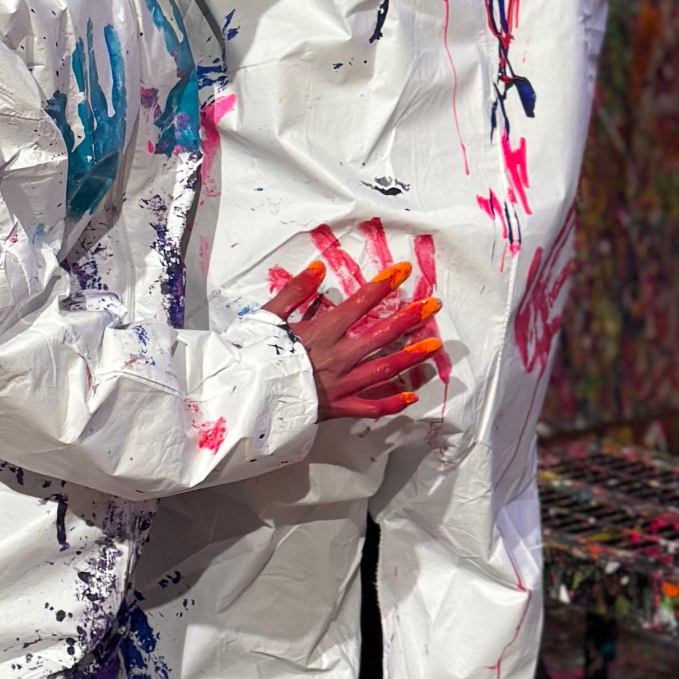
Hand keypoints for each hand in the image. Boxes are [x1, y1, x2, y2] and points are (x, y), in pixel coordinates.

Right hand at [262, 260, 442, 421]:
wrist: (244, 399)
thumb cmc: (254, 357)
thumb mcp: (268, 317)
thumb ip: (295, 292)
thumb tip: (318, 269)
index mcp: (321, 333)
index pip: (359, 304)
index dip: (383, 286)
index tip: (403, 272)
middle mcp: (337, 358)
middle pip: (381, 335)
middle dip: (410, 317)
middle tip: (433, 305)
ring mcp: (340, 385)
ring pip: (383, 370)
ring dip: (411, 356)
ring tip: (434, 344)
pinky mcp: (337, 408)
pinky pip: (370, 407)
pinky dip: (391, 403)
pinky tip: (411, 396)